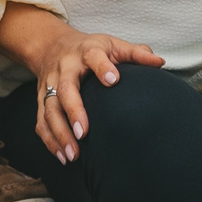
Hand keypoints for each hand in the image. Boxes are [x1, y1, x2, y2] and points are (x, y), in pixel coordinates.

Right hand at [0, 3, 162, 162]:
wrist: (52, 46)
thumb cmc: (90, 49)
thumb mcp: (113, 45)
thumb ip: (136, 54)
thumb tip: (160, 63)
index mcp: (86, 52)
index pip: (93, 57)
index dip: (102, 67)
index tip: (113, 80)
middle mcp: (65, 68)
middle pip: (65, 89)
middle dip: (73, 111)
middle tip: (84, 133)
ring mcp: (50, 85)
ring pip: (50, 110)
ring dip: (60, 133)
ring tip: (73, 154)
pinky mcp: (41, 100)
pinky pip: (41, 121)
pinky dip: (49, 140)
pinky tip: (62, 156)